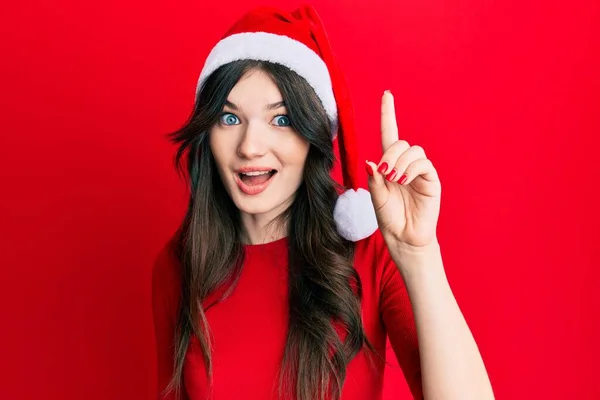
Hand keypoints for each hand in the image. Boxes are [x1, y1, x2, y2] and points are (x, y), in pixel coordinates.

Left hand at [366, 91, 441, 248]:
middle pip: (400, 143)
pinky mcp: (431, 180)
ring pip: (413, 150)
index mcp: (390, 165)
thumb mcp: (376, 198)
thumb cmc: (389, 219)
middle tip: (384, 172)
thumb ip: (375, 179)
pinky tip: (404, 181)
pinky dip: (411, 169)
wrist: (404, 237)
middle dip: (390, 154)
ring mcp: (420, 172)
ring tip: (394, 180)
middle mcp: (406, 165)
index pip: (389, 134)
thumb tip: (372, 161)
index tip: (387, 94)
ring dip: (400, 162)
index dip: (388, 115)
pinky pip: (423, 164)